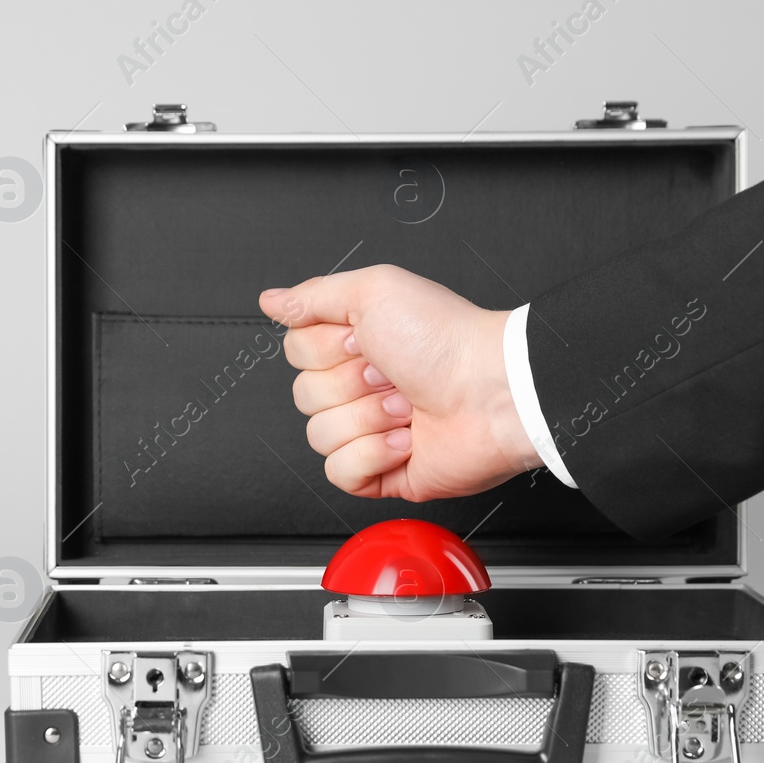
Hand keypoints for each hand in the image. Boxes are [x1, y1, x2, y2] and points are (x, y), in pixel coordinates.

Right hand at [257, 264, 541, 500]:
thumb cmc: (446, 339)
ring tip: (406, 407)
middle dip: (349, 385)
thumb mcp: (373, 290)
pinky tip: (404, 440)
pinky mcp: (383, 471)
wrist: (491, 392)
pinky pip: (339, 472)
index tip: (364, 342)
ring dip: (366, 419)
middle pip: (304, 396)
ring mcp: (371, 430)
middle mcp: (361, 386)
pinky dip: (371, 456)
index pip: (296, 354)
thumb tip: (272, 300)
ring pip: (318, 436)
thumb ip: (313, 296)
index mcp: (355, 344)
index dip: (326, 350)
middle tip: (391, 374)